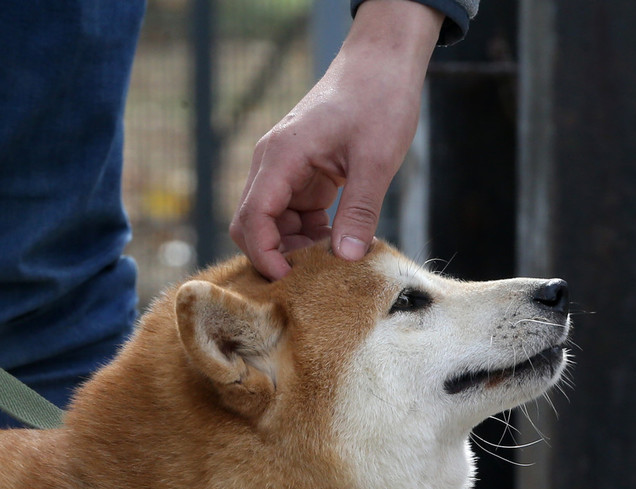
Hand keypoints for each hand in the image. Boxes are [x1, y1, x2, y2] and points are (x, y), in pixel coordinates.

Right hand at [229, 0, 441, 279]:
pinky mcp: (303, 173)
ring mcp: (286, 168)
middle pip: (252, 224)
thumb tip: (345, 258)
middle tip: (314, 277)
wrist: (382, 60)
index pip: (252, 219)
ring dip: (296, 246)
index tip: (290, 280)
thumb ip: (359, 210)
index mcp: (281, 156)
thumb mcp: (376, 159)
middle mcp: (273, 163)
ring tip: (333, 259)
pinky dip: (310, 233)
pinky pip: (293, 214)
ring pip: (273, 223)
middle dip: (277, 254)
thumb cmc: (379, 97)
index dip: (265, 255)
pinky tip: (339, 239)